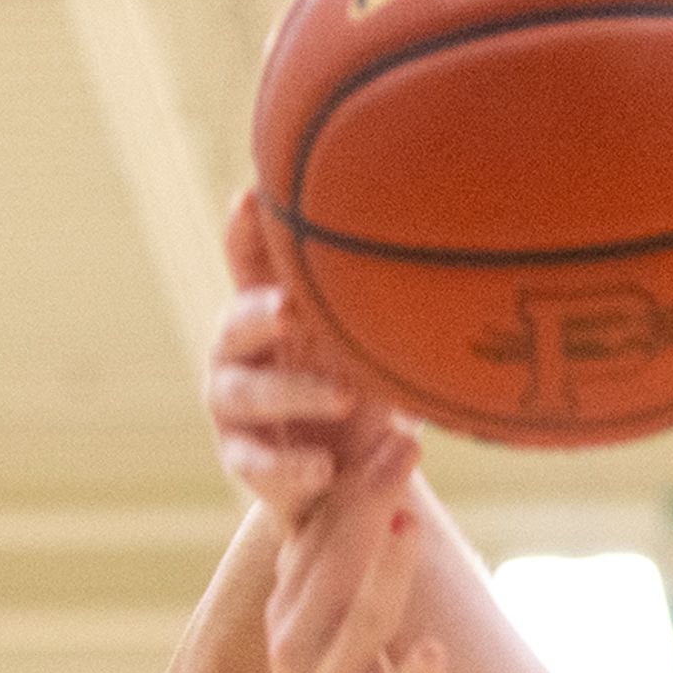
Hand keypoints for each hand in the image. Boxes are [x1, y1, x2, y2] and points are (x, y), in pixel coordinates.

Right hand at [212, 189, 406, 523]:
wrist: (342, 478)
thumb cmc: (359, 391)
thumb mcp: (374, 349)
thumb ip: (382, 313)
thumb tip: (438, 262)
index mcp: (268, 311)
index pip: (249, 262)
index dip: (246, 230)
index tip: (253, 194)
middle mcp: (238, 353)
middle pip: (235, 323)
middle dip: (261, 312)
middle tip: (294, 308)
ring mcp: (233, 406)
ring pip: (245, 392)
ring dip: (293, 390)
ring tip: (345, 395)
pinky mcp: (241, 459)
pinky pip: (255, 465)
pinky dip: (289, 466)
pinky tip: (323, 468)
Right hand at [265, 436, 439, 672]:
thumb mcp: (331, 636)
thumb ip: (342, 573)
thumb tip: (368, 497)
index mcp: (295, 609)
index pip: (317, 526)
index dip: (346, 470)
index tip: (378, 411)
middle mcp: (301, 643)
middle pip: (334, 557)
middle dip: (367, 496)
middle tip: (402, 437)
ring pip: (358, 622)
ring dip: (386, 571)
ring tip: (411, 524)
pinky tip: (435, 654)